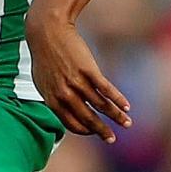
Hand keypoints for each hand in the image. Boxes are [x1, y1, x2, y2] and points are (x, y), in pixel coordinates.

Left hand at [25, 8, 130, 142]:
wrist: (48, 31)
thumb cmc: (45, 56)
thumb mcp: (43, 81)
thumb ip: (53, 98)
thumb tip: (62, 112)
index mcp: (53, 100)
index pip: (72, 124)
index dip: (86, 130)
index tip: (95, 132)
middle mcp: (65, 94)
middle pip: (88, 118)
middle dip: (102, 131)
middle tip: (112, 140)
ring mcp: (77, 82)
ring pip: (101, 105)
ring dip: (116, 116)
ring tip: (127, 123)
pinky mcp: (88, 70)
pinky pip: (106, 90)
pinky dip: (118, 100)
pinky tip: (126, 107)